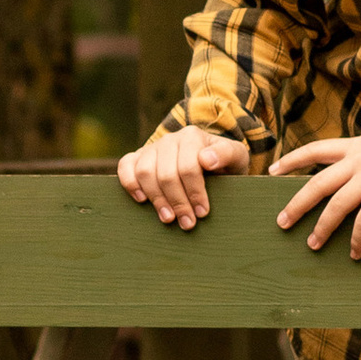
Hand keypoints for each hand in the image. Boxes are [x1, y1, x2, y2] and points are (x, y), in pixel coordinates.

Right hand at [117, 125, 249, 226]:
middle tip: (188, 223)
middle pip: (167, 174)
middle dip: (178, 202)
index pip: (188, 167)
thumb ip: (226, 154)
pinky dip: (130, 183)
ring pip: (145, 172)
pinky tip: (142, 200)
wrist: (207, 160)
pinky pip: (125, 167)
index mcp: (192, 136)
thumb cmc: (223, 163)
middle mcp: (169, 139)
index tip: (203, 212)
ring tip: (169, 219)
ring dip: (157, 199)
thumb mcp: (235, 157)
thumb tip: (206, 160)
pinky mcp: (137, 157)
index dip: (195, 192)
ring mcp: (151, 148)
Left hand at [271, 124, 360, 257]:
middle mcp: (357, 161)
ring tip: (312, 245)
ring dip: (322, 227)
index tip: (272, 170)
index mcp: (355, 147)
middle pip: (317, 184)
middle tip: (281, 222)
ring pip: (336, 205)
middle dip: (297, 204)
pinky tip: (354, 253)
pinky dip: (358, 238)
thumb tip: (359, 172)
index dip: (292, 160)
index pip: (315, 150)